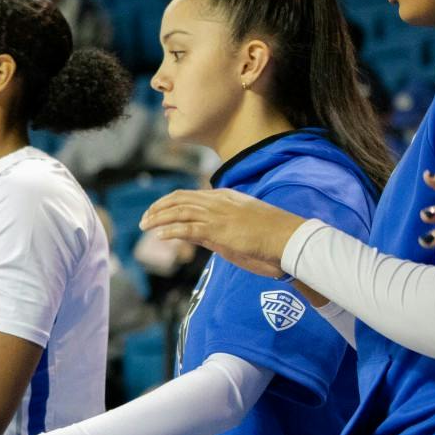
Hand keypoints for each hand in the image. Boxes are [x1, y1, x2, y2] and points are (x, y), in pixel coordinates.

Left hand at [140, 188, 302, 278]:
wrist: (290, 239)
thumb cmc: (271, 236)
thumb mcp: (239, 228)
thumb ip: (216, 228)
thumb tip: (195, 235)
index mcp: (225, 198)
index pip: (189, 195)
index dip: (168, 202)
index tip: (156, 211)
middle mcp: (219, 202)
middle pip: (179, 199)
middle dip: (157, 208)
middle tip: (144, 219)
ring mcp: (218, 215)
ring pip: (178, 211)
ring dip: (158, 218)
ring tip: (144, 226)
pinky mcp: (219, 230)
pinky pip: (187, 228)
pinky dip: (170, 230)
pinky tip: (159, 236)